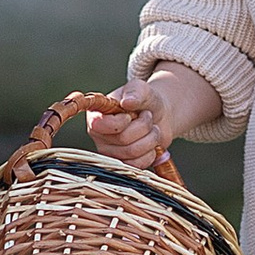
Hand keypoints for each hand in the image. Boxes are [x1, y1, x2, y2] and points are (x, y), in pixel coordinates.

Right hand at [82, 71, 215, 164]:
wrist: (159, 116)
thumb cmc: (144, 101)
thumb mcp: (141, 89)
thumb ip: (135, 92)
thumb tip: (127, 102)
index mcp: (96, 116)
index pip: (101, 125)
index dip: (122, 121)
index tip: (132, 113)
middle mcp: (99, 136)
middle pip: (123, 140)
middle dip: (144, 126)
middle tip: (147, 117)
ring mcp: (110, 153)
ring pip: (133, 153)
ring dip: (150, 139)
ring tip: (151, 129)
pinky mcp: (123, 165)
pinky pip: (138, 165)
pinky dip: (151, 154)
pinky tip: (150, 144)